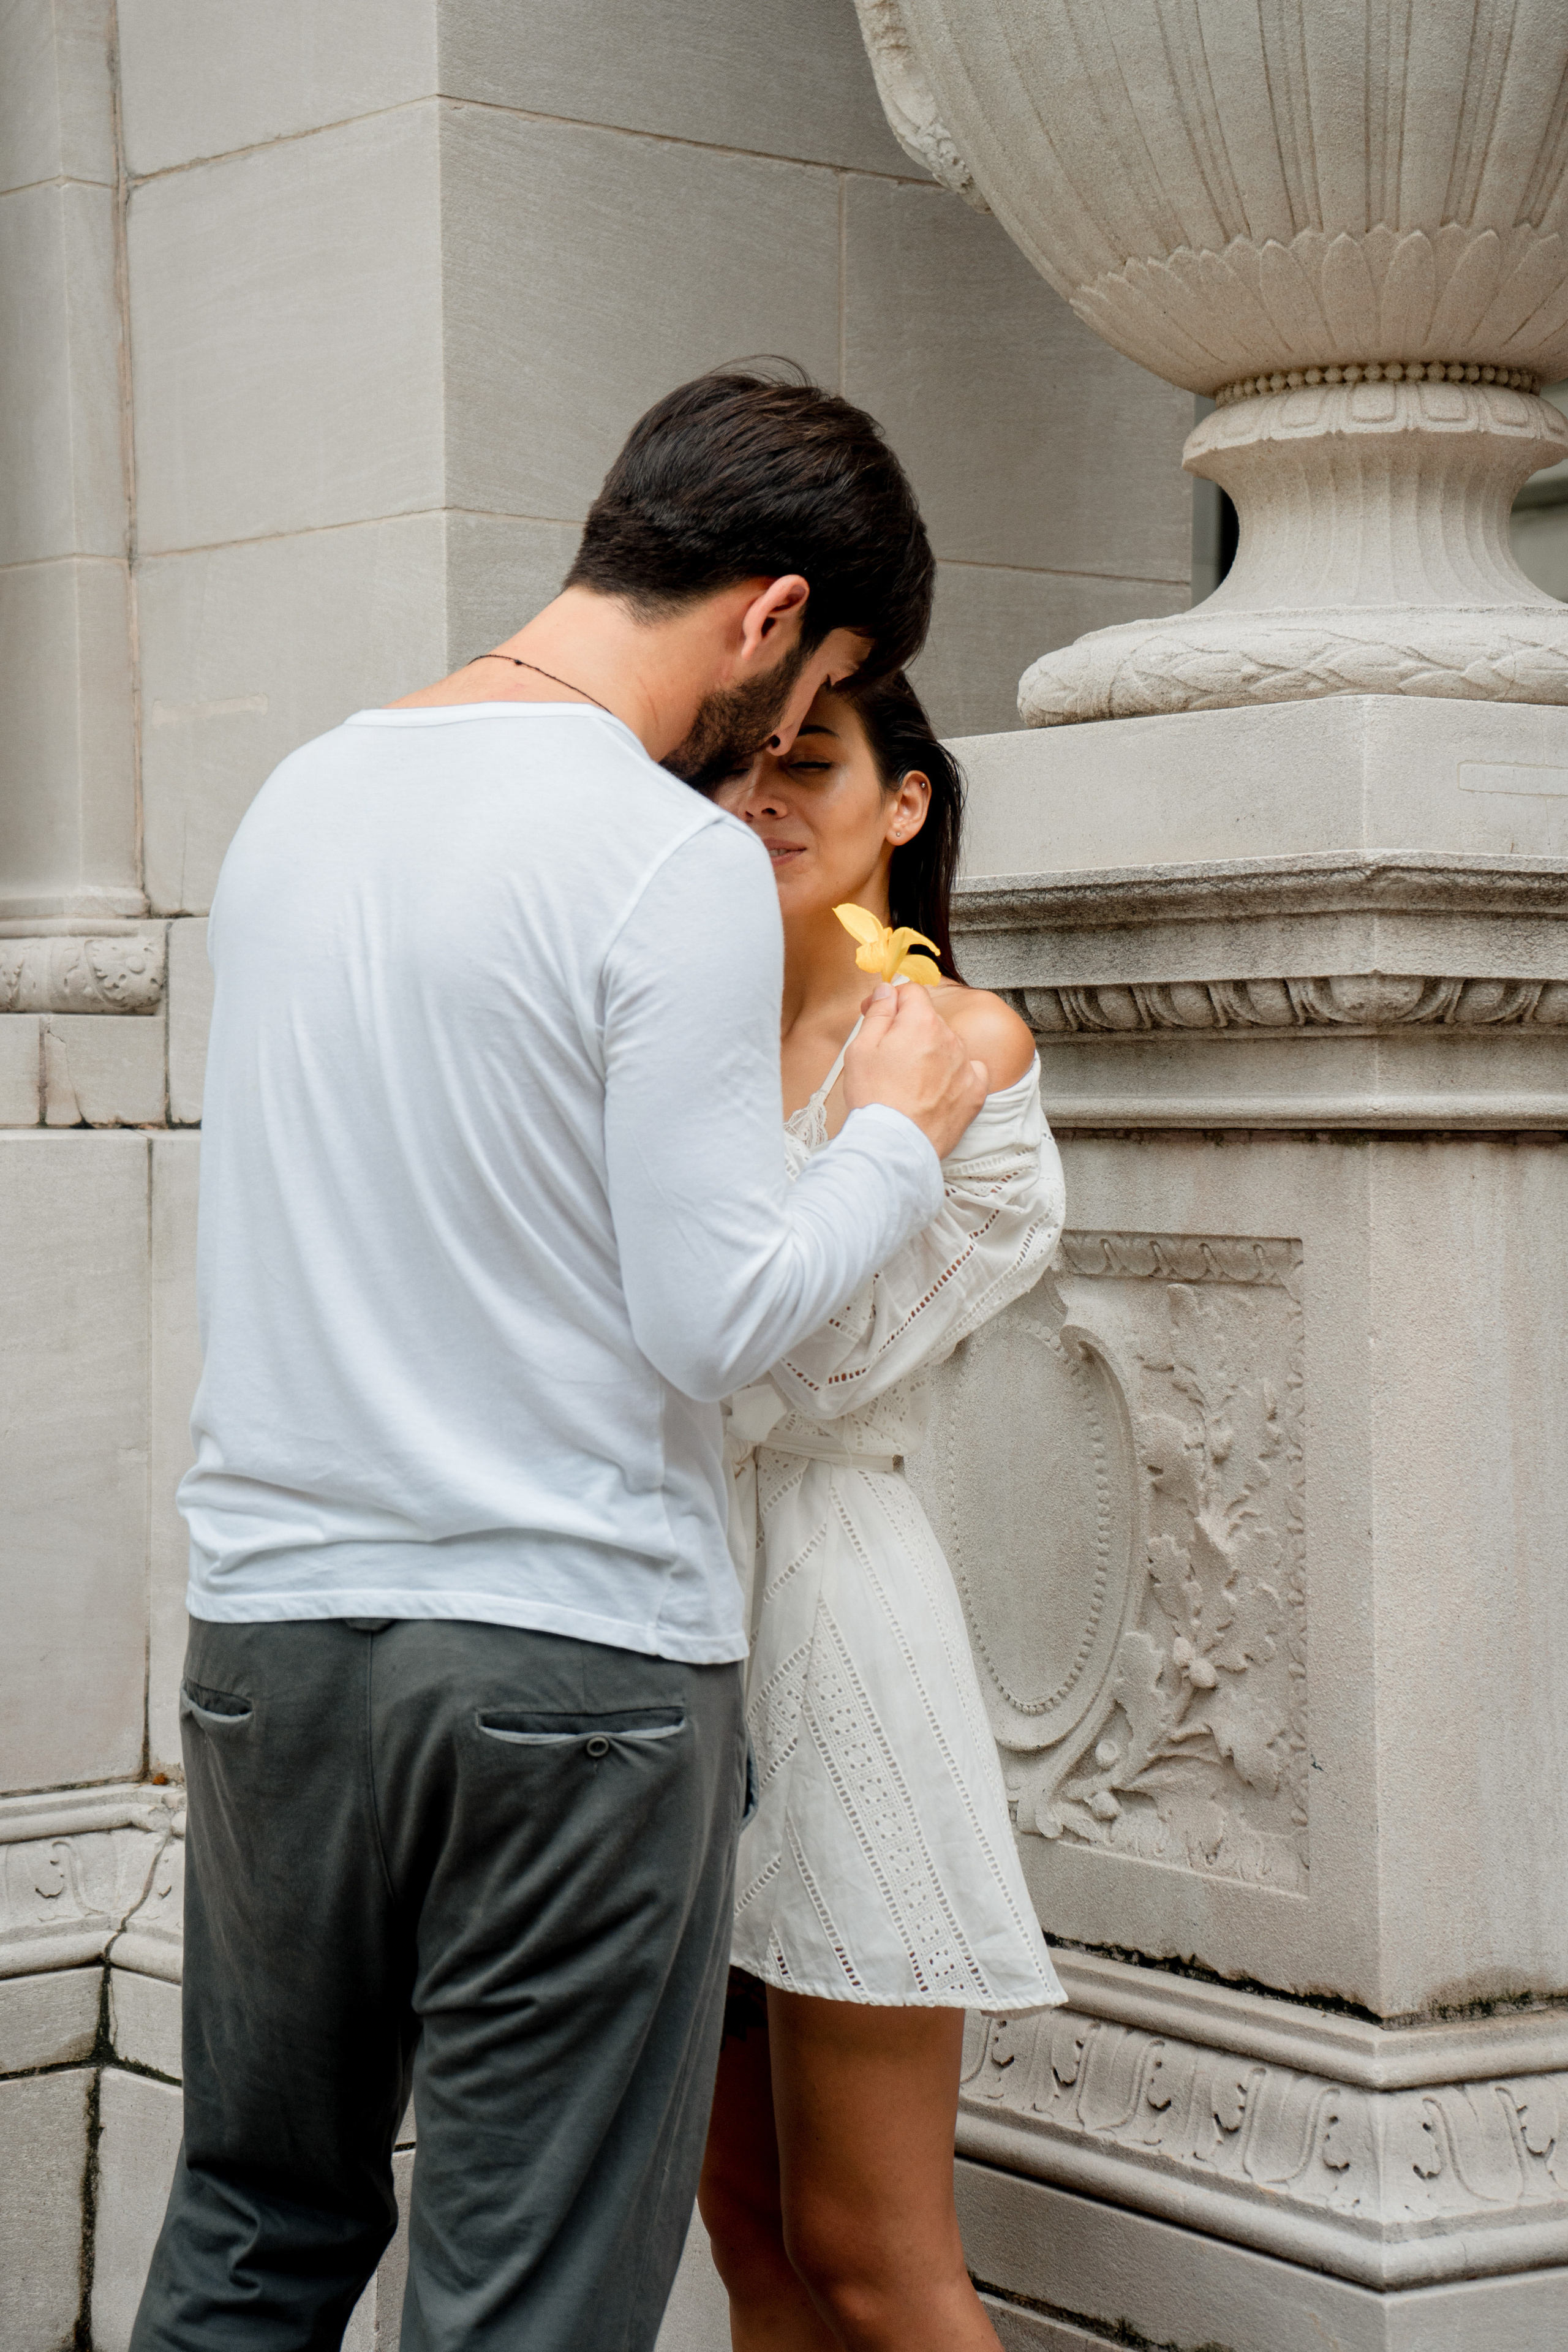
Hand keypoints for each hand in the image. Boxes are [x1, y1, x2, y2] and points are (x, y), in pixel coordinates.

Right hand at [842, 982, 986, 1158]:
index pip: (912, 992)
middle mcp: (950, 1039)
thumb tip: (888, 991)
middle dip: (908, 1030)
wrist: (894, 1144)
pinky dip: (955, 1075)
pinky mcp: (975, 1092)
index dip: (891, 1000)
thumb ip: (878, 1013)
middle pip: (929, 1021)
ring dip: (930, 1053)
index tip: (878, 1013)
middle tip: (886, 1056)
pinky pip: (970, 1071)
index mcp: (921, 1022)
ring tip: (908, 1081)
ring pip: (947, 1046)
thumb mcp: (861, 1048)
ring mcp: (966, 1066)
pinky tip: (937, 1089)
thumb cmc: (874, 1098)